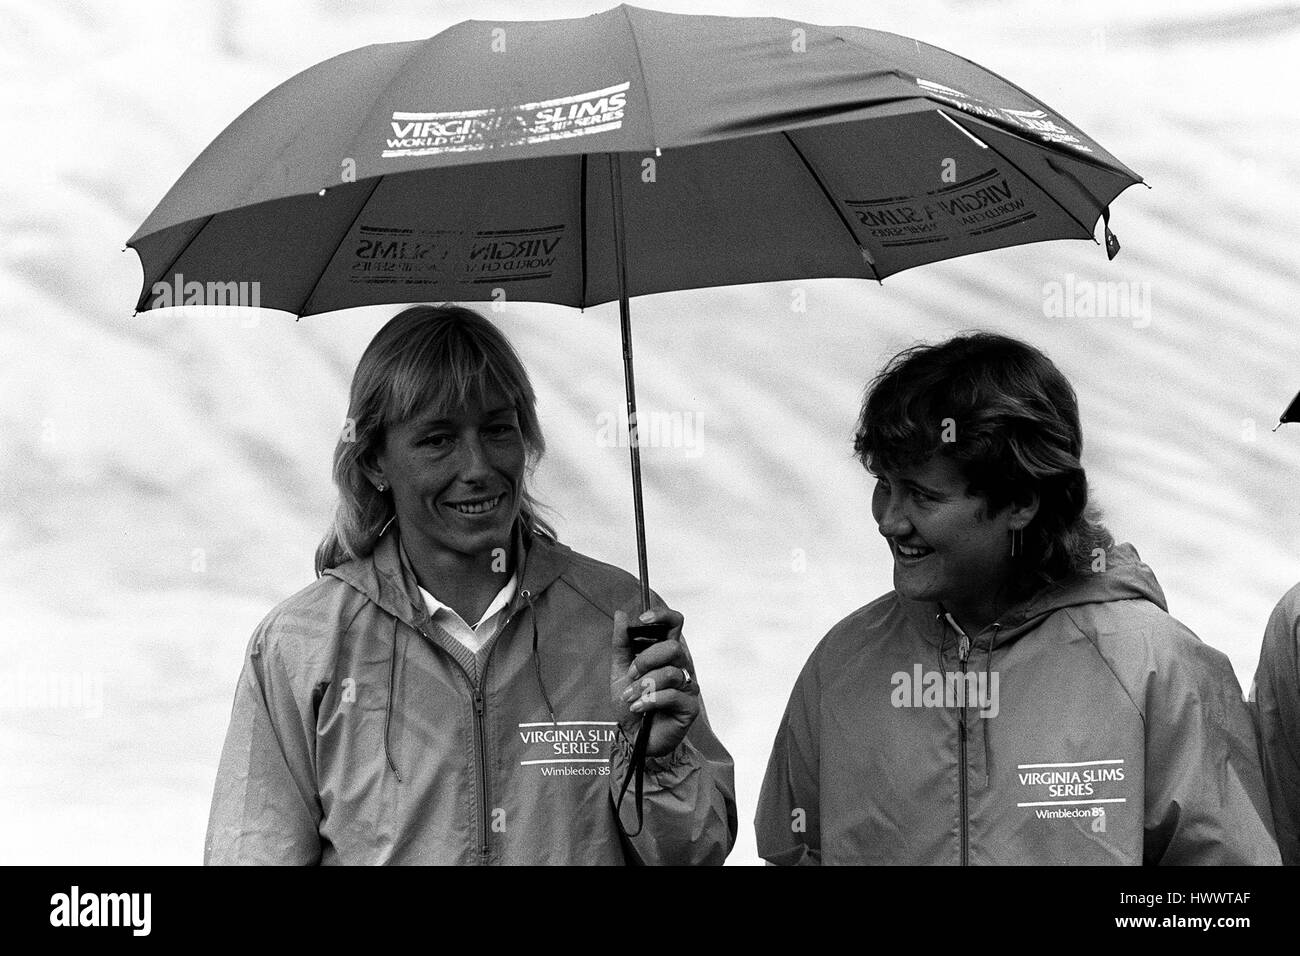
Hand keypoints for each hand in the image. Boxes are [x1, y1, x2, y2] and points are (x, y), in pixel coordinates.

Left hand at [611, 605, 700, 757]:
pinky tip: (638, 708)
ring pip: (670, 673)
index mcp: (665, 654)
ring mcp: (687, 686)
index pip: (675, 624)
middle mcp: (680, 666)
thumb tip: (621, 614)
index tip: (643, 620)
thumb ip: (621, 644)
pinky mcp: (690, 707)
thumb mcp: (620, 672)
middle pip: (673, 647)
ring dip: (643, 685)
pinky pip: (672, 695)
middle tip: (631, 675)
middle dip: (646, 659)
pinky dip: (649, 701)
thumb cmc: (631, 704)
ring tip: (630, 697)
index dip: (663, 616)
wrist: (633, 738)